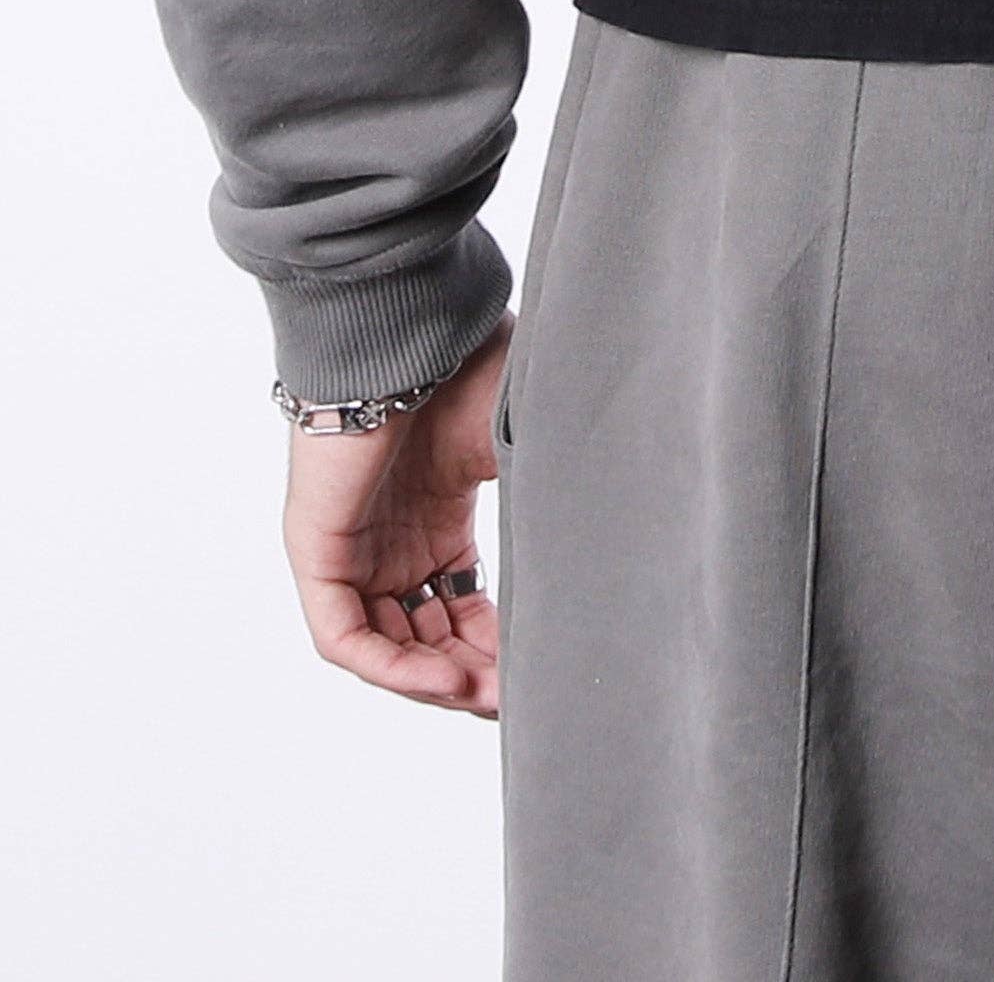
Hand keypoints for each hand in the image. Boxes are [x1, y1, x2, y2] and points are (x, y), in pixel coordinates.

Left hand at [283, 314, 512, 718]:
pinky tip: (444, 678)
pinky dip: (393, 668)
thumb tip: (635, 532)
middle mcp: (391, 542)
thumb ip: (552, 497)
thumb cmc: (470, 369)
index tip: (540, 673)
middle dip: (473, 675)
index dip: (501, 645)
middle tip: (517, 701)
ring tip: (489, 698)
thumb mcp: (523, 448)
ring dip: (438, 681)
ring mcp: (351, 549)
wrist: (409, 331)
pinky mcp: (317, 551)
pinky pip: (345, 636)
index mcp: (436, 518)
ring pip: (388, 648)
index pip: (463, 607)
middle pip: (429, 638)